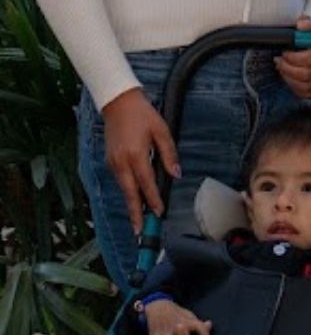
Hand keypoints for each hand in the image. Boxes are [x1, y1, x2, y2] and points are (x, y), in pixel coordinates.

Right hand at [102, 87, 180, 233]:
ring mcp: (113, 162)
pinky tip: (134, 200)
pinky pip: (120, 181)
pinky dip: (128, 192)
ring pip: (124, 189)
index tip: (159, 213)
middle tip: (140, 232)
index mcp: (136, 154)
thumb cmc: (143, 115)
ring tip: (138, 221)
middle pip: (130, 193)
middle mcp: (121, 161)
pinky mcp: (110, 161)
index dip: (153, 200)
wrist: (118, 102)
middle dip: (135, 214)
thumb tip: (176, 174)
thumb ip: (169, 154)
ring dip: (131, 204)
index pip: (146, 183)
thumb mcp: (162, 131)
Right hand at [144, 299, 212, 334]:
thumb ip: (199, 324)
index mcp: (187, 321)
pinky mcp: (154, 334)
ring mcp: (165, 330)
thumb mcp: (188, 316)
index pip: (199, 327)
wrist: (158, 305)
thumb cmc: (176, 314)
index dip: (204, 334)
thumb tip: (209, 325)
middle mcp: (177, 325)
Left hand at [276, 15, 310, 97]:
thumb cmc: (309, 38)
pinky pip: (308, 94)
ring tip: (282, 68)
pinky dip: (295, 88)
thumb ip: (304, 23)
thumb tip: (303, 24)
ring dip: (289, 78)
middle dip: (288, 69)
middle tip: (279, 61)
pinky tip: (290, 78)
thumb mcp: (306, 27)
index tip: (284, 53)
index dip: (294, 59)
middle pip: (307, 75)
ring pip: (305, 86)